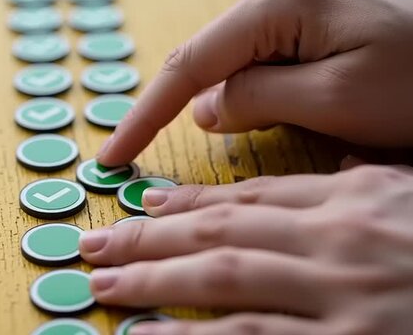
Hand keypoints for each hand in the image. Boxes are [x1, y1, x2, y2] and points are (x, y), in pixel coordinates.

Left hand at [79, 165, 412, 333]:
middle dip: (148, 237)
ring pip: (223, 280)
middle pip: (220, 231)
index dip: (187, 203)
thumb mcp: (411, 199)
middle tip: (96, 245)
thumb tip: (315, 180)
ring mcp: (344, 297)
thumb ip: (358, 190)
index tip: (142, 208)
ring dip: (153, 281)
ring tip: (104, 286)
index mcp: (358, 199)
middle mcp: (342, 240)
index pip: (250, 196)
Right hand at [96, 0, 412, 166]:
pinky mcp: (294, 27)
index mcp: (276, 2)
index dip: (144, 115)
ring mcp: (282, 8)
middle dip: (171, 111)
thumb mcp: (333, 101)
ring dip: (213, 107)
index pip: (188, 65)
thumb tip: (201, 109)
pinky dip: (238, 99)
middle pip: (198, 62)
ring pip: (221, 68)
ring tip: (227, 138)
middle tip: (143, 154)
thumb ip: (255, 99)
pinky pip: (247, 67)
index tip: (112, 154)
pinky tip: (248, 117)